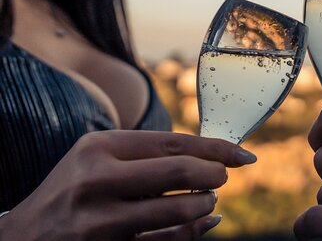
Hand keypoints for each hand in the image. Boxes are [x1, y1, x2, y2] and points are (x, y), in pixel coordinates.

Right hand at [0, 130, 256, 240]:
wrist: (24, 239)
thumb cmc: (73, 190)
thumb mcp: (97, 157)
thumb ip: (145, 152)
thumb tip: (209, 154)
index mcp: (99, 148)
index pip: (173, 142)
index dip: (216, 148)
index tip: (243, 155)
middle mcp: (97, 181)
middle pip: (179, 172)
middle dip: (214, 174)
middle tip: (224, 177)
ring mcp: (100, 222)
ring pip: (178, 212)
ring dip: (205, 205)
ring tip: (208, 200)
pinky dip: (196, 232)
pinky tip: (207, 222)